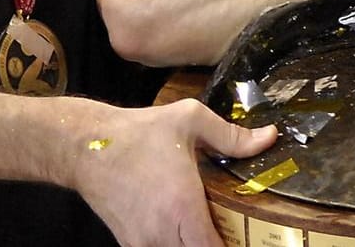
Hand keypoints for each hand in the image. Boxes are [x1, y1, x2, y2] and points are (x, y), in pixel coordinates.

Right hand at [71, 98, 275, 246]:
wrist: (85, 146)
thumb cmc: (139, 132)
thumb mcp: (189, 120)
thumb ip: (232, 135)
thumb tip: (269, 138)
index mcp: (182, 208)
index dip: (234, 246)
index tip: (249, 235)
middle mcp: (161, 234)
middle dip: (219, 245)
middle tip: (235, 231)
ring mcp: (143, 243)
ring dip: (195, 246)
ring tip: (211, 231)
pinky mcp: (129, 244)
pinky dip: (176, 246)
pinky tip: (186, 232)